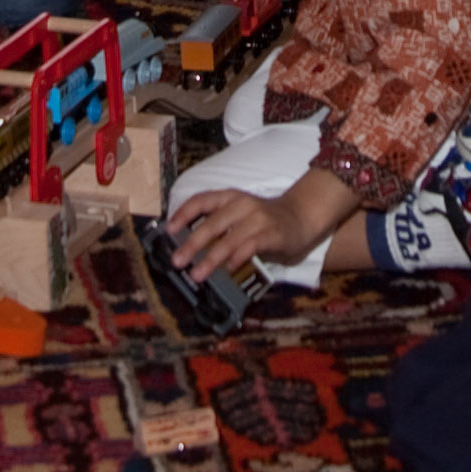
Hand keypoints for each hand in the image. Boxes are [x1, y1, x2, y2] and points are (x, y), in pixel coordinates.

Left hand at [168, 176, 338, 279]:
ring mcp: (258, 218)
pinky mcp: (272, 233)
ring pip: (229, 238)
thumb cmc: (264, 220)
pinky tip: (228, 270)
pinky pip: (250, 246)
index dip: (183, 214)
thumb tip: (188, 248)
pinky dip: (237, 258)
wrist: (301, 216)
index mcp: (230, 197)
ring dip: (210, 258)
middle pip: (211, 223)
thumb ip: (218, 226)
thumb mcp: (239, 214)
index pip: (201, 200)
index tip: (169, 230)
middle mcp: (242, 204)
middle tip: (178, 261)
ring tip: (198, 274)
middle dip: (192, 244)